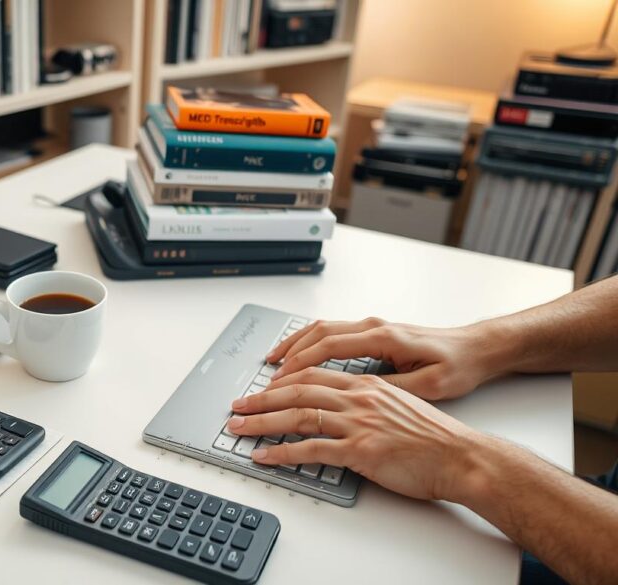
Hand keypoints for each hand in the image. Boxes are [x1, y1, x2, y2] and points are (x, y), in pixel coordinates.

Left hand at [226, 367, 483, 501]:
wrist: (462, 457)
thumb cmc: (434, 437)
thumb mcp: (397, 405)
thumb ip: (366, 402)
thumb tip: (338, 409)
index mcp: (366, 384)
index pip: (312, 374)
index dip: (281, 380)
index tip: (262, 388)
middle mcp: (358, 398)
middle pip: (296, 390)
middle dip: (261, 398)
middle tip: (237, 406)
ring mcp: (358, 423)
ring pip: (297, 416)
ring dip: (261, 423)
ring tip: (239, 429)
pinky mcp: (361, 450)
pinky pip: (311, 450)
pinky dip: (281, 453)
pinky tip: (264, 456)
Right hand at [267, 318, 502, 400]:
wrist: (477, 349)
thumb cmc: (458, 366)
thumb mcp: (429, 385)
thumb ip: (391, 387)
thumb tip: (357, 395)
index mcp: (384, 337)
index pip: (328, 346)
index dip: (299, 364)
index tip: (279, 381)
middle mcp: (373, 327)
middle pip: (316, 334)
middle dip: (286, 356)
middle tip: (266, 378)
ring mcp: (371, 327)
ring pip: (320, 329)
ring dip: (293, 346)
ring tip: (271, 364)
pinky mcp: (372, 334)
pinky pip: (330, 333)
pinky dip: (308, 343)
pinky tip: (298, 357)